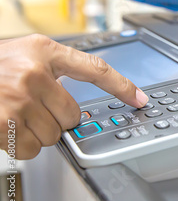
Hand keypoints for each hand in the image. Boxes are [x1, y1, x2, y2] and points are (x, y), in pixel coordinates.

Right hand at [0, 34, 148, 158]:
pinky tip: (9, 126)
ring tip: (18, 115)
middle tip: (35, 106)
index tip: (140, 98)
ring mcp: (18, 99)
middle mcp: (34, 74)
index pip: (95, 69)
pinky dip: (23, 144)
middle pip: (72, 116)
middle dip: (57, 117)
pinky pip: (32, 148)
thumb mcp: (26, 54)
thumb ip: (56, 70)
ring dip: (39, 132)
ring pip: (53, 135)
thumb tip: (80, 105)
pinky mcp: (4, 124)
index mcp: (44, 51)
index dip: (122, 85)